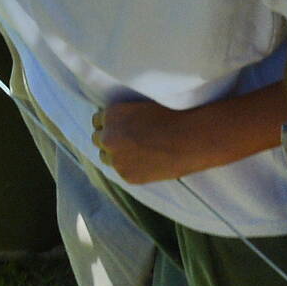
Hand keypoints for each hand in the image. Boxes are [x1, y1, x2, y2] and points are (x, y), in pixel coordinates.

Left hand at [94, 97, 214, 184]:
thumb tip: (117, 127)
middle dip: (110, 141)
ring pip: (107, 158)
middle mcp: (108, 137)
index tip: (119, 129)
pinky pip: (123, 172)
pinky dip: (131, 169)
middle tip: (127, 142)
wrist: (189, 139)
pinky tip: (147, 163)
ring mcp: (116, 159)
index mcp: (111, 115)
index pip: (98, 122)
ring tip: (137, 154)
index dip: (109, 125)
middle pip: (98, 140)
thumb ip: (123, 118)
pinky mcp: (127, 176)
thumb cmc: (172, 117)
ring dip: (117, 156)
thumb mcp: (141, 109)